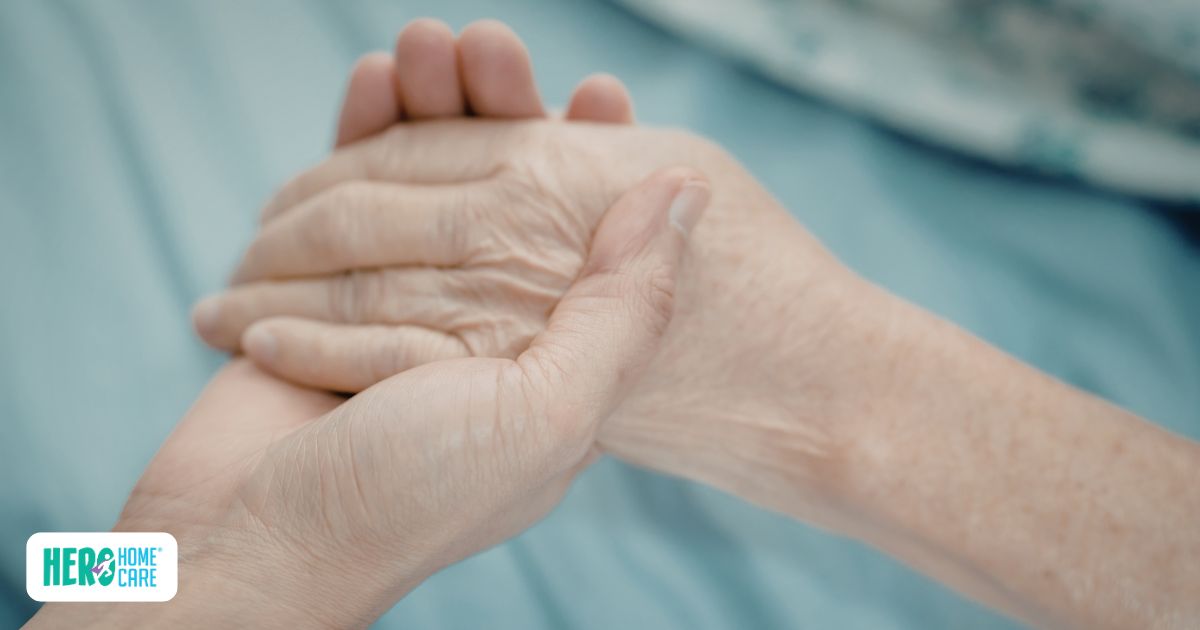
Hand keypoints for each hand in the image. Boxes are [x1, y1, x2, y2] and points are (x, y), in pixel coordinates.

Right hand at [195, 114, 888, 532]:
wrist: (255, 547)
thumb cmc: (410, 497)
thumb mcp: (548, 414)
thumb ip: (622, 310)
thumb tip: (680, 192)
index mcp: (549, 360)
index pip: (587, 242)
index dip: (595, 163)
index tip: (600, 96)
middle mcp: (479, 330)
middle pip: (499, 198)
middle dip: (496, 113)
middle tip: (492, 46)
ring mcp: (398, 310)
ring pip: (420, 188)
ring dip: (423, 110)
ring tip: (427, 45)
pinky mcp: (318, 295)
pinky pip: (343, 200)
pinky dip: (352, 139)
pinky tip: (371, 84)